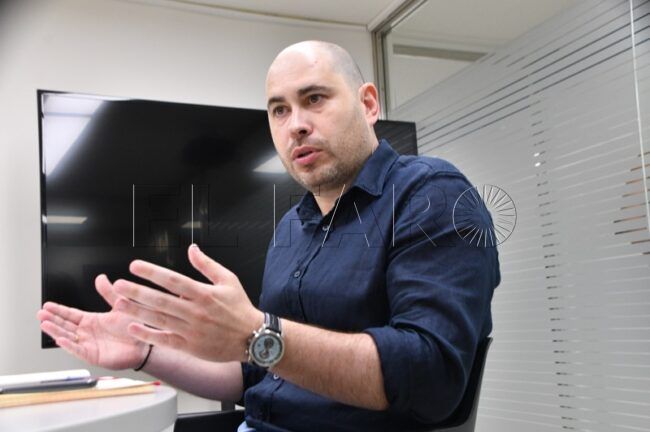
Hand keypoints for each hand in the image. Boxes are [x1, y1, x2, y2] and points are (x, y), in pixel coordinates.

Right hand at [37, 275, 149, 369]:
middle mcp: (87, 332)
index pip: (71, 314)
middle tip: (41, 313)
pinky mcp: (93, 355)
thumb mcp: (120, 305)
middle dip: (52, 319)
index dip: (58, 310)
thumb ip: (109, 293)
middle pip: (65, 325)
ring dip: (55, 331)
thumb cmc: (133, 327)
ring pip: (67, 337)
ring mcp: (88, 344)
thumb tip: (101, 278)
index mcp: (92, 320)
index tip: (47, 305)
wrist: (144, 345)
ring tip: (44, 323)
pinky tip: (60, 339)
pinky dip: (69, 345)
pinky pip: (78, 350)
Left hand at [113, 244, 262, 362]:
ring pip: (159, 320)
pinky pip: (165, 340)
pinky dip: (148, 334)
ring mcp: (191, 330)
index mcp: (204, 293)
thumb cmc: (240, 308)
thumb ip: (207, 265)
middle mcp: (195, 312)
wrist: (252, 338)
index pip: (173, 280)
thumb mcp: (228, 280)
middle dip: (137, 292)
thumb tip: (191, 248)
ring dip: (137, 311)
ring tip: (119, 303)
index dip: (152, 272)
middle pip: (161, 300)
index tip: (135, 266)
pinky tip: (133, 327)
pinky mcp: (190, 346)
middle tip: (118, 285)